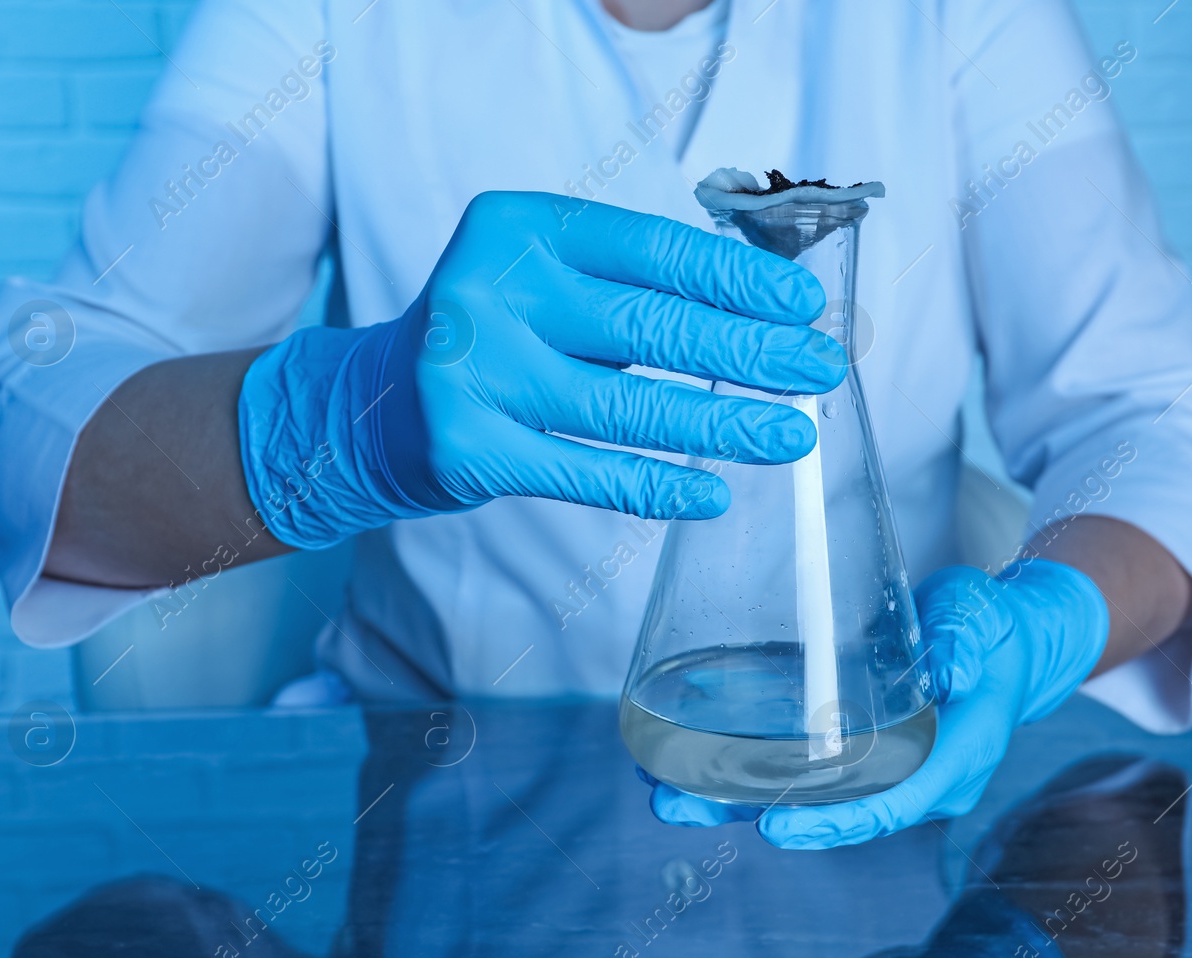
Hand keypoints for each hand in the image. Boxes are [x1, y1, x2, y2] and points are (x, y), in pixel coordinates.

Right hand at [237, 191, 846, 548]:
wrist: (370, 407)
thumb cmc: (489, 337)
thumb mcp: (543, 279)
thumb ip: (629, 285)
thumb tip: (764, 316)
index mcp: (520, 228)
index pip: (651, 251)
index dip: (736, 282)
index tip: (803, 308)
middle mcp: (491, 291)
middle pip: (649, 327)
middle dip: (750, 353)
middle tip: (821, 371)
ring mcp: (474, 373)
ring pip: (627, 407)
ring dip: (722, 425)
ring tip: (791, 436)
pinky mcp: (468, 449)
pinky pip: (585, 472)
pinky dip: (656, 486)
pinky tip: (713, 494)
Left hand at [648, 559, 1109, 847]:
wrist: (1008, 643)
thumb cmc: (996, 633)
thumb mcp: (982, 626)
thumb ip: (961, 644)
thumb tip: (944, 657)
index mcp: (949, 764)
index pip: (887, 807)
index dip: (831, 822)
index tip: (775, 826)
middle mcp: (911, 781)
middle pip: (827, 814)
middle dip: (750, 813)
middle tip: (677, 804)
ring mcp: (881, 771)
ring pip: (803, 799)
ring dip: (732, 798)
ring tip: (663, 790)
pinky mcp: (857, 751)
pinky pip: (800, 772)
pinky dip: (746, 769)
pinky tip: (693, 757)